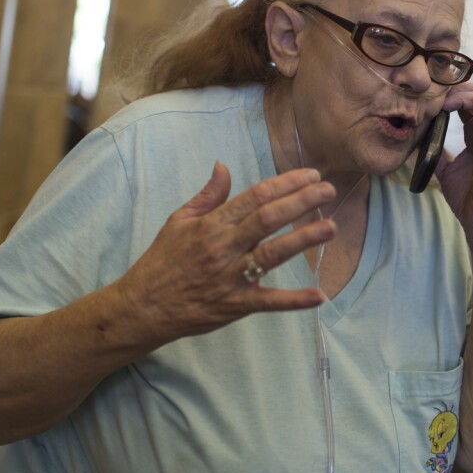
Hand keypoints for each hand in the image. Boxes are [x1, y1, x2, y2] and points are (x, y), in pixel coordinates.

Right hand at [116, 162, 336, 343]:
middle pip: (268, 219)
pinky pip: (269, 302)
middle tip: (328, 190)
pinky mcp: (236, 305)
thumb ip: (208, 196)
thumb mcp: (179, 221)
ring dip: (303, 239)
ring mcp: (231, 277)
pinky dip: (295, 301)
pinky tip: (319, 296)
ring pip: (273, 254)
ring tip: (330, 227)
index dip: (285, 183)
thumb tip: (223, 165)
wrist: (142, 306)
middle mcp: (224, 247)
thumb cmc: (162, 261)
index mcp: (212, 224)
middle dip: (301, 202)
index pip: (255, 197)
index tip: (310, 175)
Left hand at [433, 83, 472, 233]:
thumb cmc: (467, 199)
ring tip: (452, 100)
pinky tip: (469, 105)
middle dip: (461, 90)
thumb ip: (438, 154)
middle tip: (441, 97)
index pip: (468, 106)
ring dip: (472, 94)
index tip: (433, 101)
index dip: (453, 97)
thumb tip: (421, 143)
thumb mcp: (445, 171)